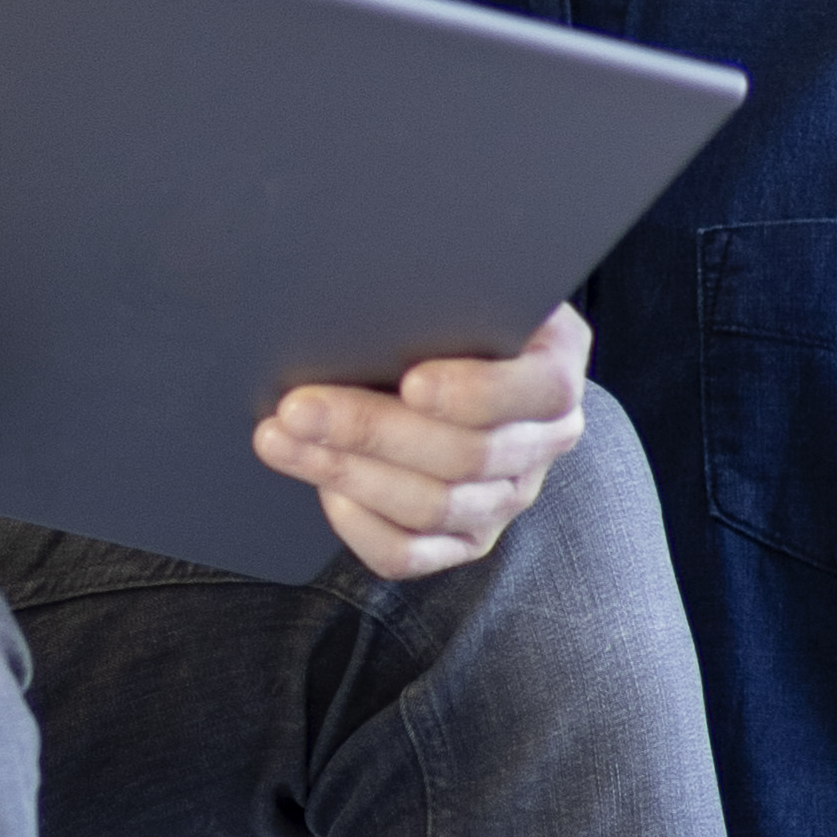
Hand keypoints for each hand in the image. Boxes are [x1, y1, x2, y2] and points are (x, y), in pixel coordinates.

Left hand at [254, 307, 590, 579]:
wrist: (457, 358)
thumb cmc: (451, 309)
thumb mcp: (463, 284)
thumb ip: (439, 289)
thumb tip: (367, 284)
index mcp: (555, 368)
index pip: (540, 390)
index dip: (477, 392)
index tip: (411, 381)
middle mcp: (544, 441)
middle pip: (467, 454)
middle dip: (373, 430)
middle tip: (299, 406)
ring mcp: (506, 498)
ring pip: (431, 506)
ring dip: (346, 473)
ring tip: (281, 438)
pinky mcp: (465, 539)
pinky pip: (409, 553)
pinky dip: (358, 524)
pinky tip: (319, 487)